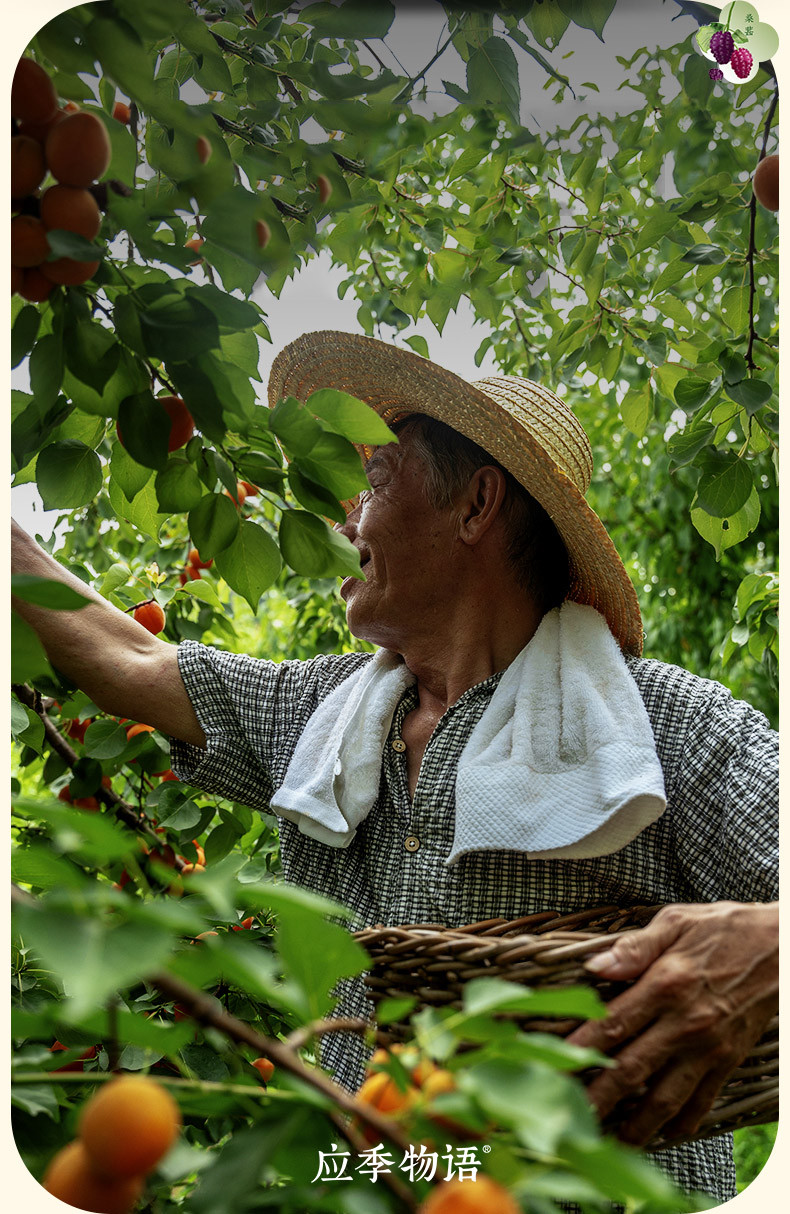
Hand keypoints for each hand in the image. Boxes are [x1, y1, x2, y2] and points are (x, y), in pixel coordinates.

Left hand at [565, 900, 777, 1145]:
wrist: (782, 946)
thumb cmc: (725, 928)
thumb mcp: (676, 922)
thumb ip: (634, 946)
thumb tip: (595, 966)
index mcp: (666, 984)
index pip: (613, 1023)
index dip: (581, 1048)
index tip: (555, 1066)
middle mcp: (685, 1022)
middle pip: (632, 1069)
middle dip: (598, 1098)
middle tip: (571, 1118)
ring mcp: (709, 1047)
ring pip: (666, 1097)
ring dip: (636, 1125)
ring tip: (610, 1142)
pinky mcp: (729, 1059)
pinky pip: (702, 1100)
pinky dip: (682, 1123)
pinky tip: (663, 1135)